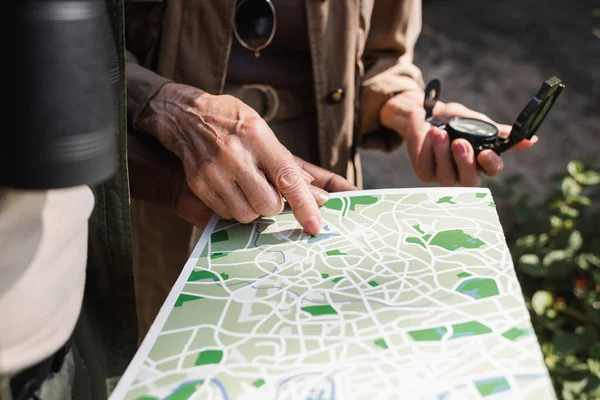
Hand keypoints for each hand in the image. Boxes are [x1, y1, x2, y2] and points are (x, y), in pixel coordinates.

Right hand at [136, 83, 338, 234]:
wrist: (186, 116)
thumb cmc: (232, 122)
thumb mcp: (263, 130)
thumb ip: (286, 162)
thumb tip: (315, 192)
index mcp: (257, 137)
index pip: (287, 177)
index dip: (304, 205)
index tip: (314, 226)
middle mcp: (234, 155)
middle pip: (267, 204)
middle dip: (274, 205)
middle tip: (268, 191)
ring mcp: (214, 171)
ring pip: (246, 214)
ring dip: (253, 208)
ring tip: (247, 187)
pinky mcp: (199, 184)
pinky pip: (226, 213)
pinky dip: (234, 207)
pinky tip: (231, 188)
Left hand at [380, 90, 536, 186]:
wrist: (424, 113)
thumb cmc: (453, 119)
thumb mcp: (477, 123)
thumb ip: (500, 133)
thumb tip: (532, 140)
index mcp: (481, 161)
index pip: (492, 170)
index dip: (490, 164)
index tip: (485, 152)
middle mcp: (464, 172)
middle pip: (470, 183)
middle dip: (465, 163)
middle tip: (459, 142)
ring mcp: (443, 175)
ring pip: (447, 177)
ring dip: (443, 154)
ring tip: (439, 133)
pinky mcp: (425, 172)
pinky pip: (427, 168)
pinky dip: (428, 150)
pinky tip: (429, 136)